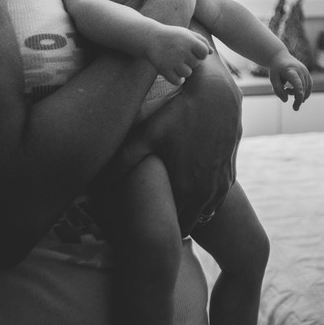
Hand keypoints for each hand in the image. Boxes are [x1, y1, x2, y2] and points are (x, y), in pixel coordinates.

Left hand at [101, 56, 242, 233]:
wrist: (217, 96)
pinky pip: (215, 202)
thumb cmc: (178, 114)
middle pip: (186, 226)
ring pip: (204, 217)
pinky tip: (189, 190)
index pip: (168, 228)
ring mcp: (221, 186)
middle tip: (152, 218)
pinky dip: (203, 202)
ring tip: (170, 206)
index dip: (154, 227)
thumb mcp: (147, 135)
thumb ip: (121, 161)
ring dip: (190, 214)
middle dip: (170, 224)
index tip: (140, 224)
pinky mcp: (230, 177)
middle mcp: (206, 194)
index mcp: (185, 190)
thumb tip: (94, 182)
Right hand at [144, 25, 211, 84]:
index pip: (204, 53)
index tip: (193, 51)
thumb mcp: (187, 33)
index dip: (200, 53)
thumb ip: (201, 41)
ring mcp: (173, 61)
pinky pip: (177, 81)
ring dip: (184, 70)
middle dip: (191, 61)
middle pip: (196, 64)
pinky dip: (177, 80)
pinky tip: (174, 73)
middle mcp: (182, 50)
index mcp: (189, 40)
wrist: (150, 38)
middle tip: (180, 55)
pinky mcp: (164, 69)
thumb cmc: (172, 35)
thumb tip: (211, 52)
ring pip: (188, 73)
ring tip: (177, 63)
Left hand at [267, 52, 311, 110]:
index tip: (297, 104)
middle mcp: (300, 70)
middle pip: (302, 88)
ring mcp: (305, 71)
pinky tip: (298, 95)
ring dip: (300, 95)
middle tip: (295, 108)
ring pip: (307, 88)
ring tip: (287, 90)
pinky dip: (305, 92)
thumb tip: (286, 100)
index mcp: (290, 71)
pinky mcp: (307, 73)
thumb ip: (278, 91)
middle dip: (299, 100)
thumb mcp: (273, 79)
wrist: (280, 57)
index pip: (297, 83)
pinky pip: (309, 85)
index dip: (299, 94)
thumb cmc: (276, 70)